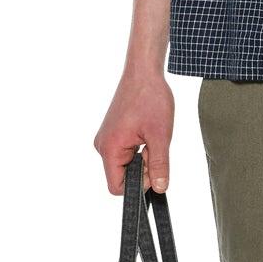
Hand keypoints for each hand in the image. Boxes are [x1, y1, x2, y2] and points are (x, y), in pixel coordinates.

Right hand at [95, 64, 174, 195]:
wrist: (143, 72)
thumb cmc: (150, 99)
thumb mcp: (160, 136)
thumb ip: (159, 165)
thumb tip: (160, 188)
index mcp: (109, 149)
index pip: (116, 187)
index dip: (138, 185)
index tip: (154, 167)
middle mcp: (102, 146)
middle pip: (122, 176)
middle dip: (142, 168)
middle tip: (154, 145)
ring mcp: (106, 138)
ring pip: (125, 164)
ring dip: (142, 157)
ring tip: (151, 135)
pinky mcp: (112, 133)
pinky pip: (124, 152)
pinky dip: (138, 148)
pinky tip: (146, 132)